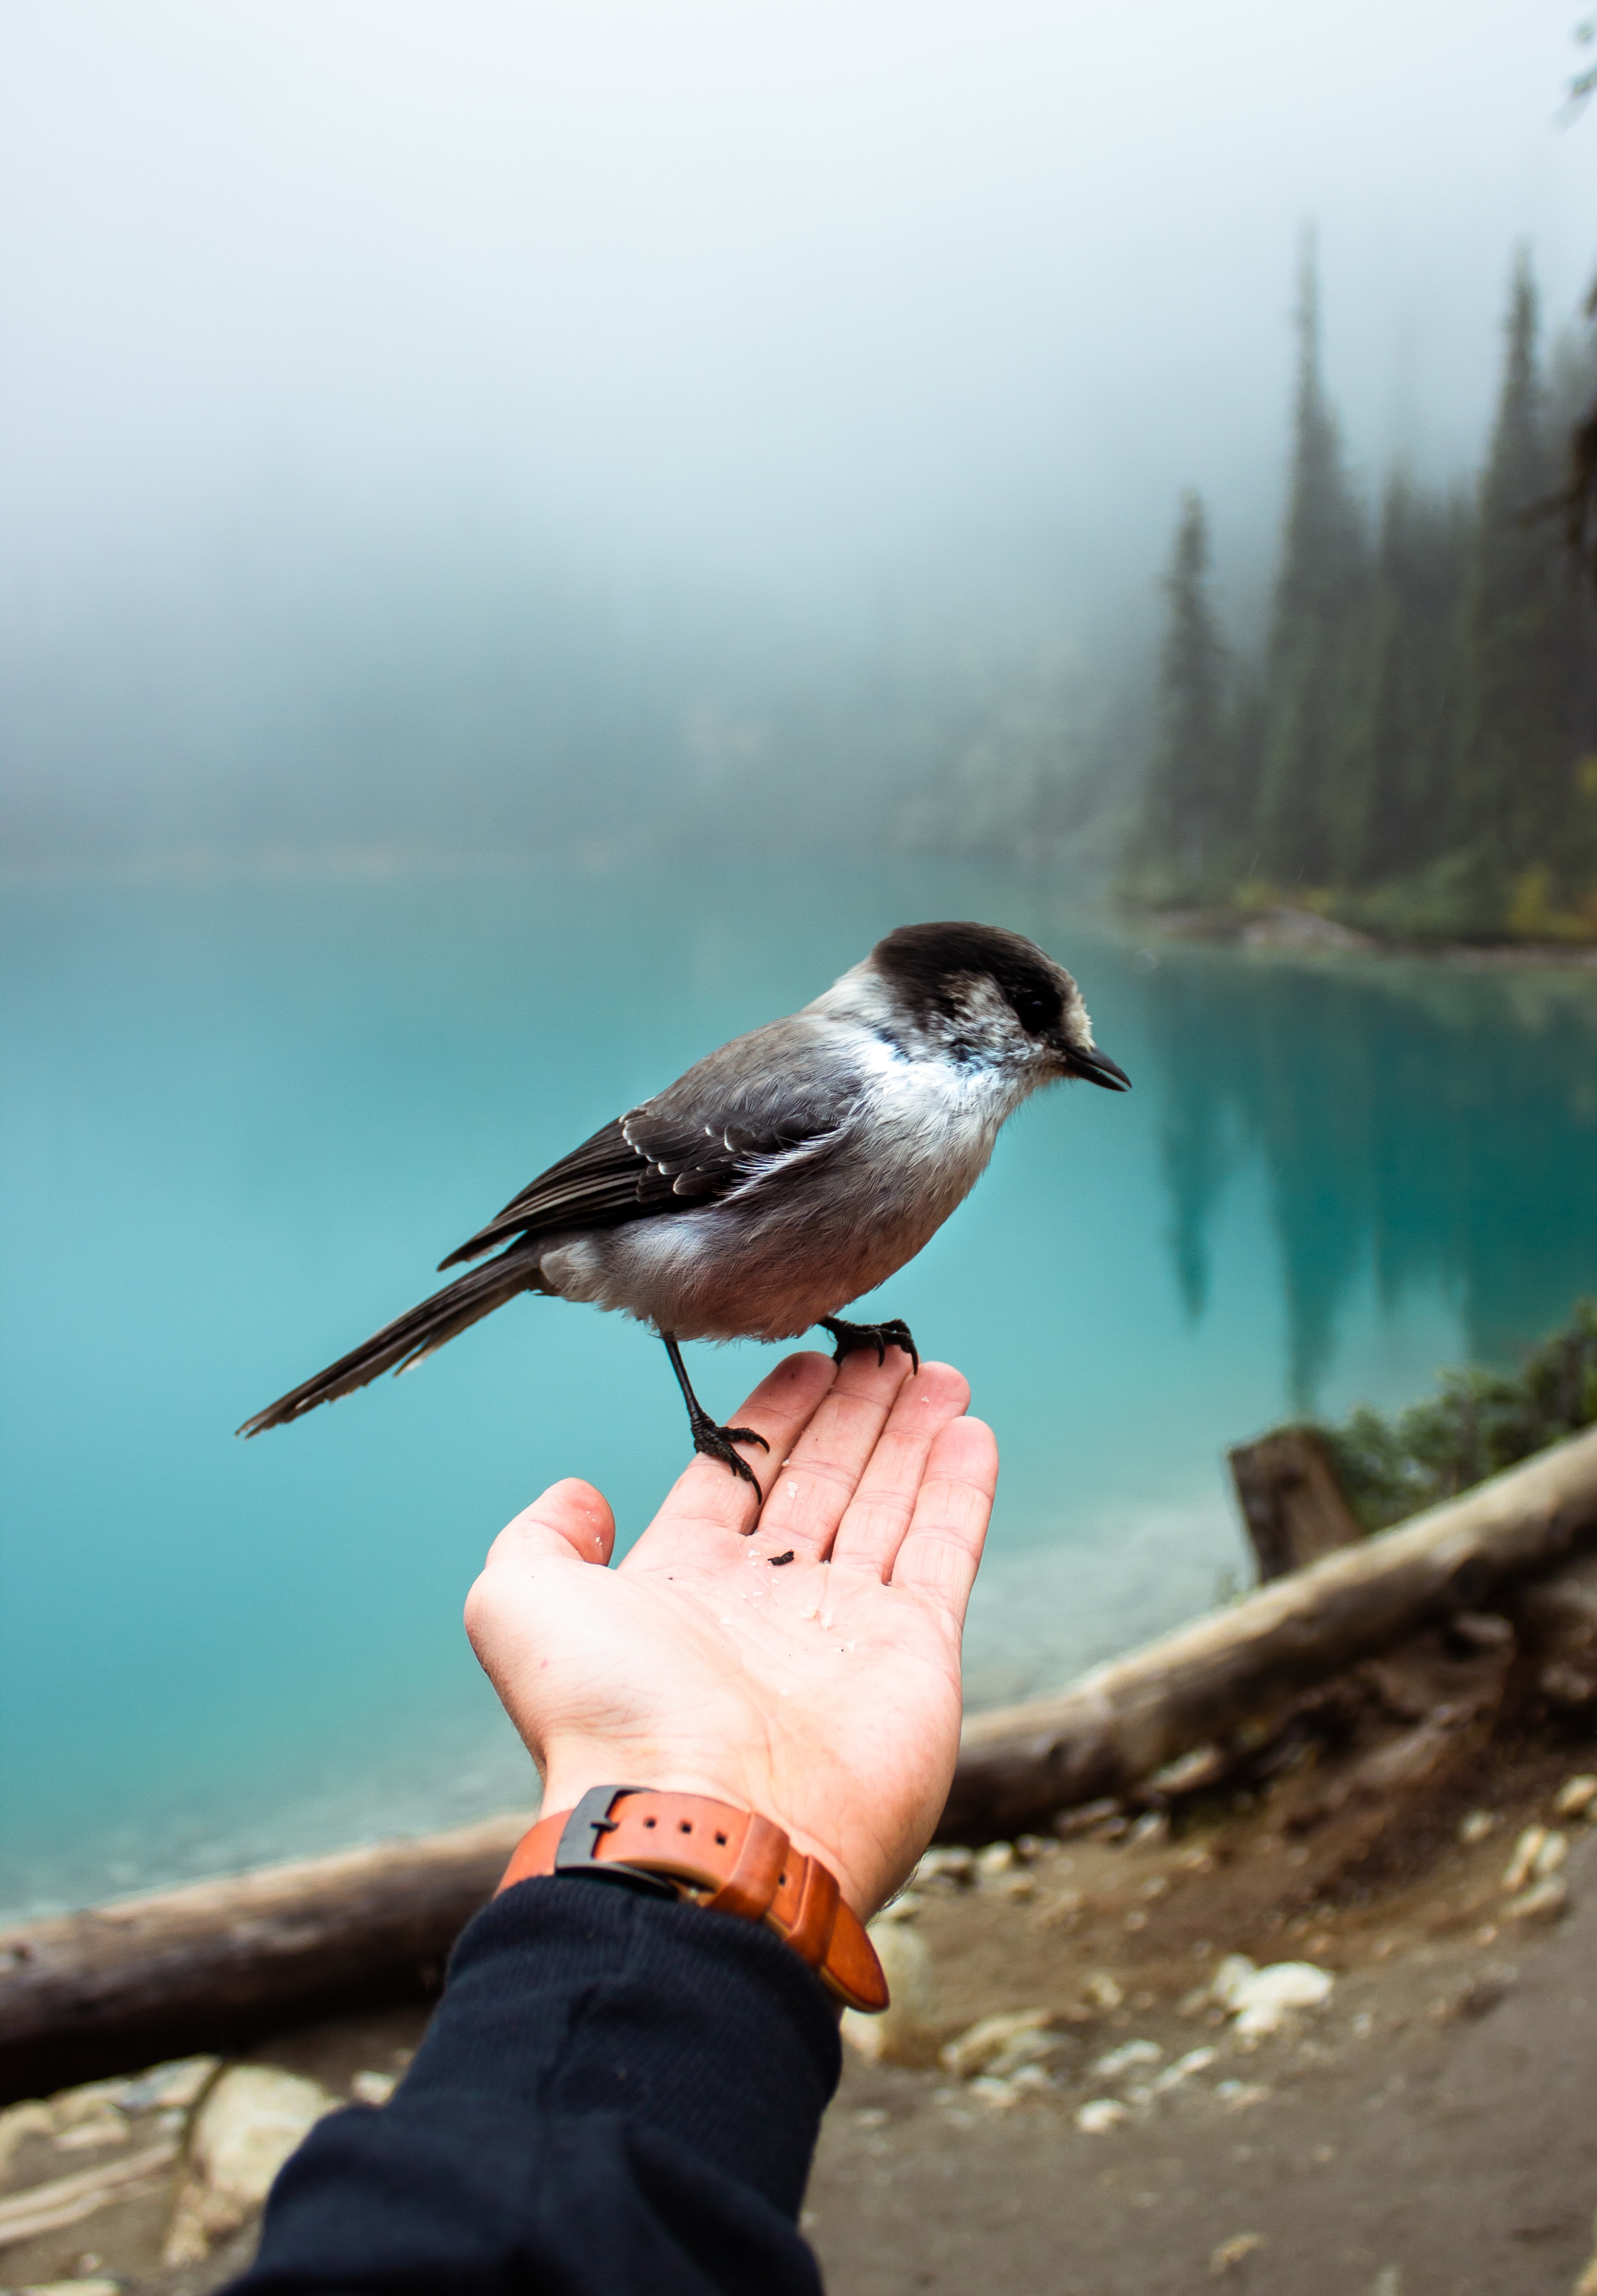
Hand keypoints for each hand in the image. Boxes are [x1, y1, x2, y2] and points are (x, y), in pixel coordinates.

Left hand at [464, 1349, 996, 1917]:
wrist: (700, 1824)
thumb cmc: (609, 1720)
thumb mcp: (521, 1605)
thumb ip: (540, 1538)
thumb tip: (578, 1494)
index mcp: (684, 1586)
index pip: (740, 1476)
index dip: (774, 1416)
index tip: (808, 1360)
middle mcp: (767, 1606)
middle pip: (822, 1482)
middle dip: (854, 1413)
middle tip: (887, 1347)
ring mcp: (846, 1632)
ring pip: (885, 1505)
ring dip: (912, 1435)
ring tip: (935, 1369)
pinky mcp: (915, 1655)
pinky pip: (941, 1552)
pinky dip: (959, 1490)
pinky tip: (969, 1431)